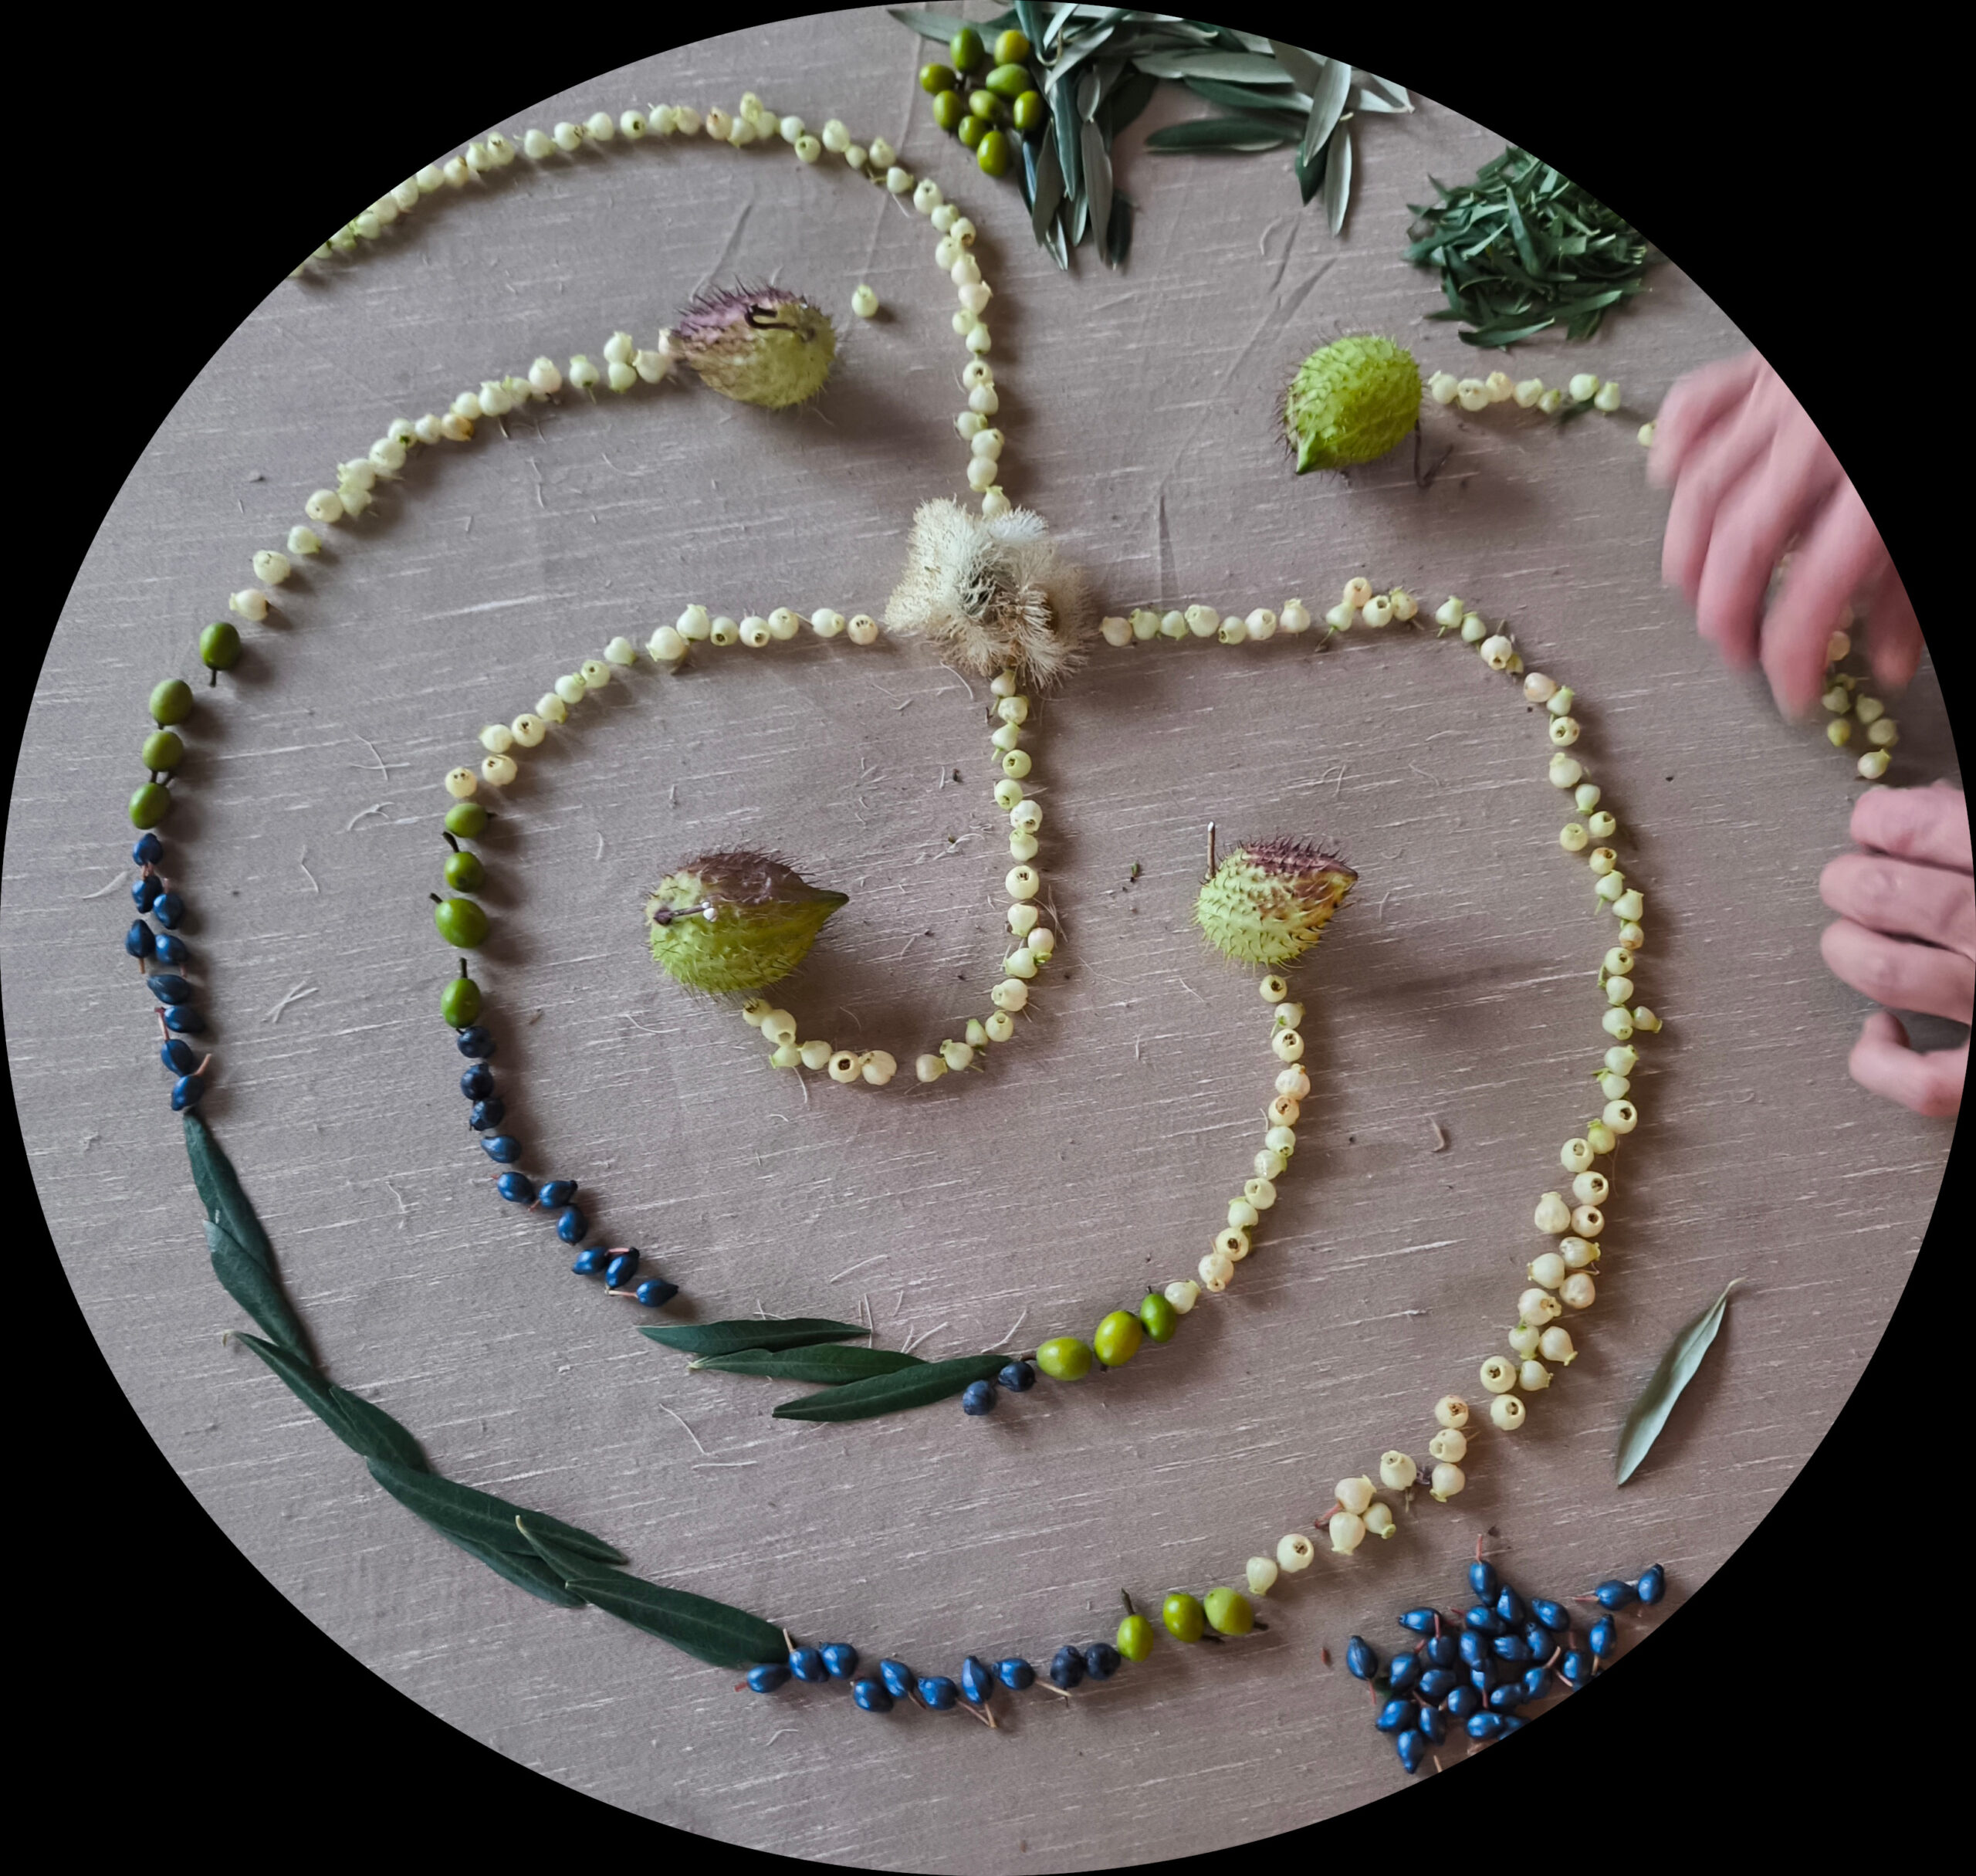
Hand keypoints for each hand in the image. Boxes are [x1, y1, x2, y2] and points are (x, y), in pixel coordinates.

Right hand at [1648, 352, 1920, 717]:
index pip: (1812, 592)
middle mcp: (1815, 440)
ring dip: (1688, 555)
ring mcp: (1778, 399)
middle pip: (1737, 545)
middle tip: (1736, 651)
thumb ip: (1910, 593)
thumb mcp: (1934, 523)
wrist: (1948, 323)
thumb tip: (1891, 663)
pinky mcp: (1758, 366)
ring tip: (1700, 595)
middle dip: (1723, 614)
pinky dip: (1676, 451)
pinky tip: (1674, 485)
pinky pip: (1694, 408)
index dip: (1792, 657)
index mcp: (1871, 485)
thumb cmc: (1954, 425)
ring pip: (1699, 489)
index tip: (1789, 697)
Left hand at [1818, 784, 1970, 1117]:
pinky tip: (1880, 1028)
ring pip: (1887, 973)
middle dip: (1850, 880)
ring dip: (1848, 949)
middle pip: (1888, 896)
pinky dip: (1879, 1059)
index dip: (1883, 821)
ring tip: (1851, 937)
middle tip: (1849, 879)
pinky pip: (1923, 1083)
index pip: (1926, 829)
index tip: (1874, 823)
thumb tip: (1930, 806)